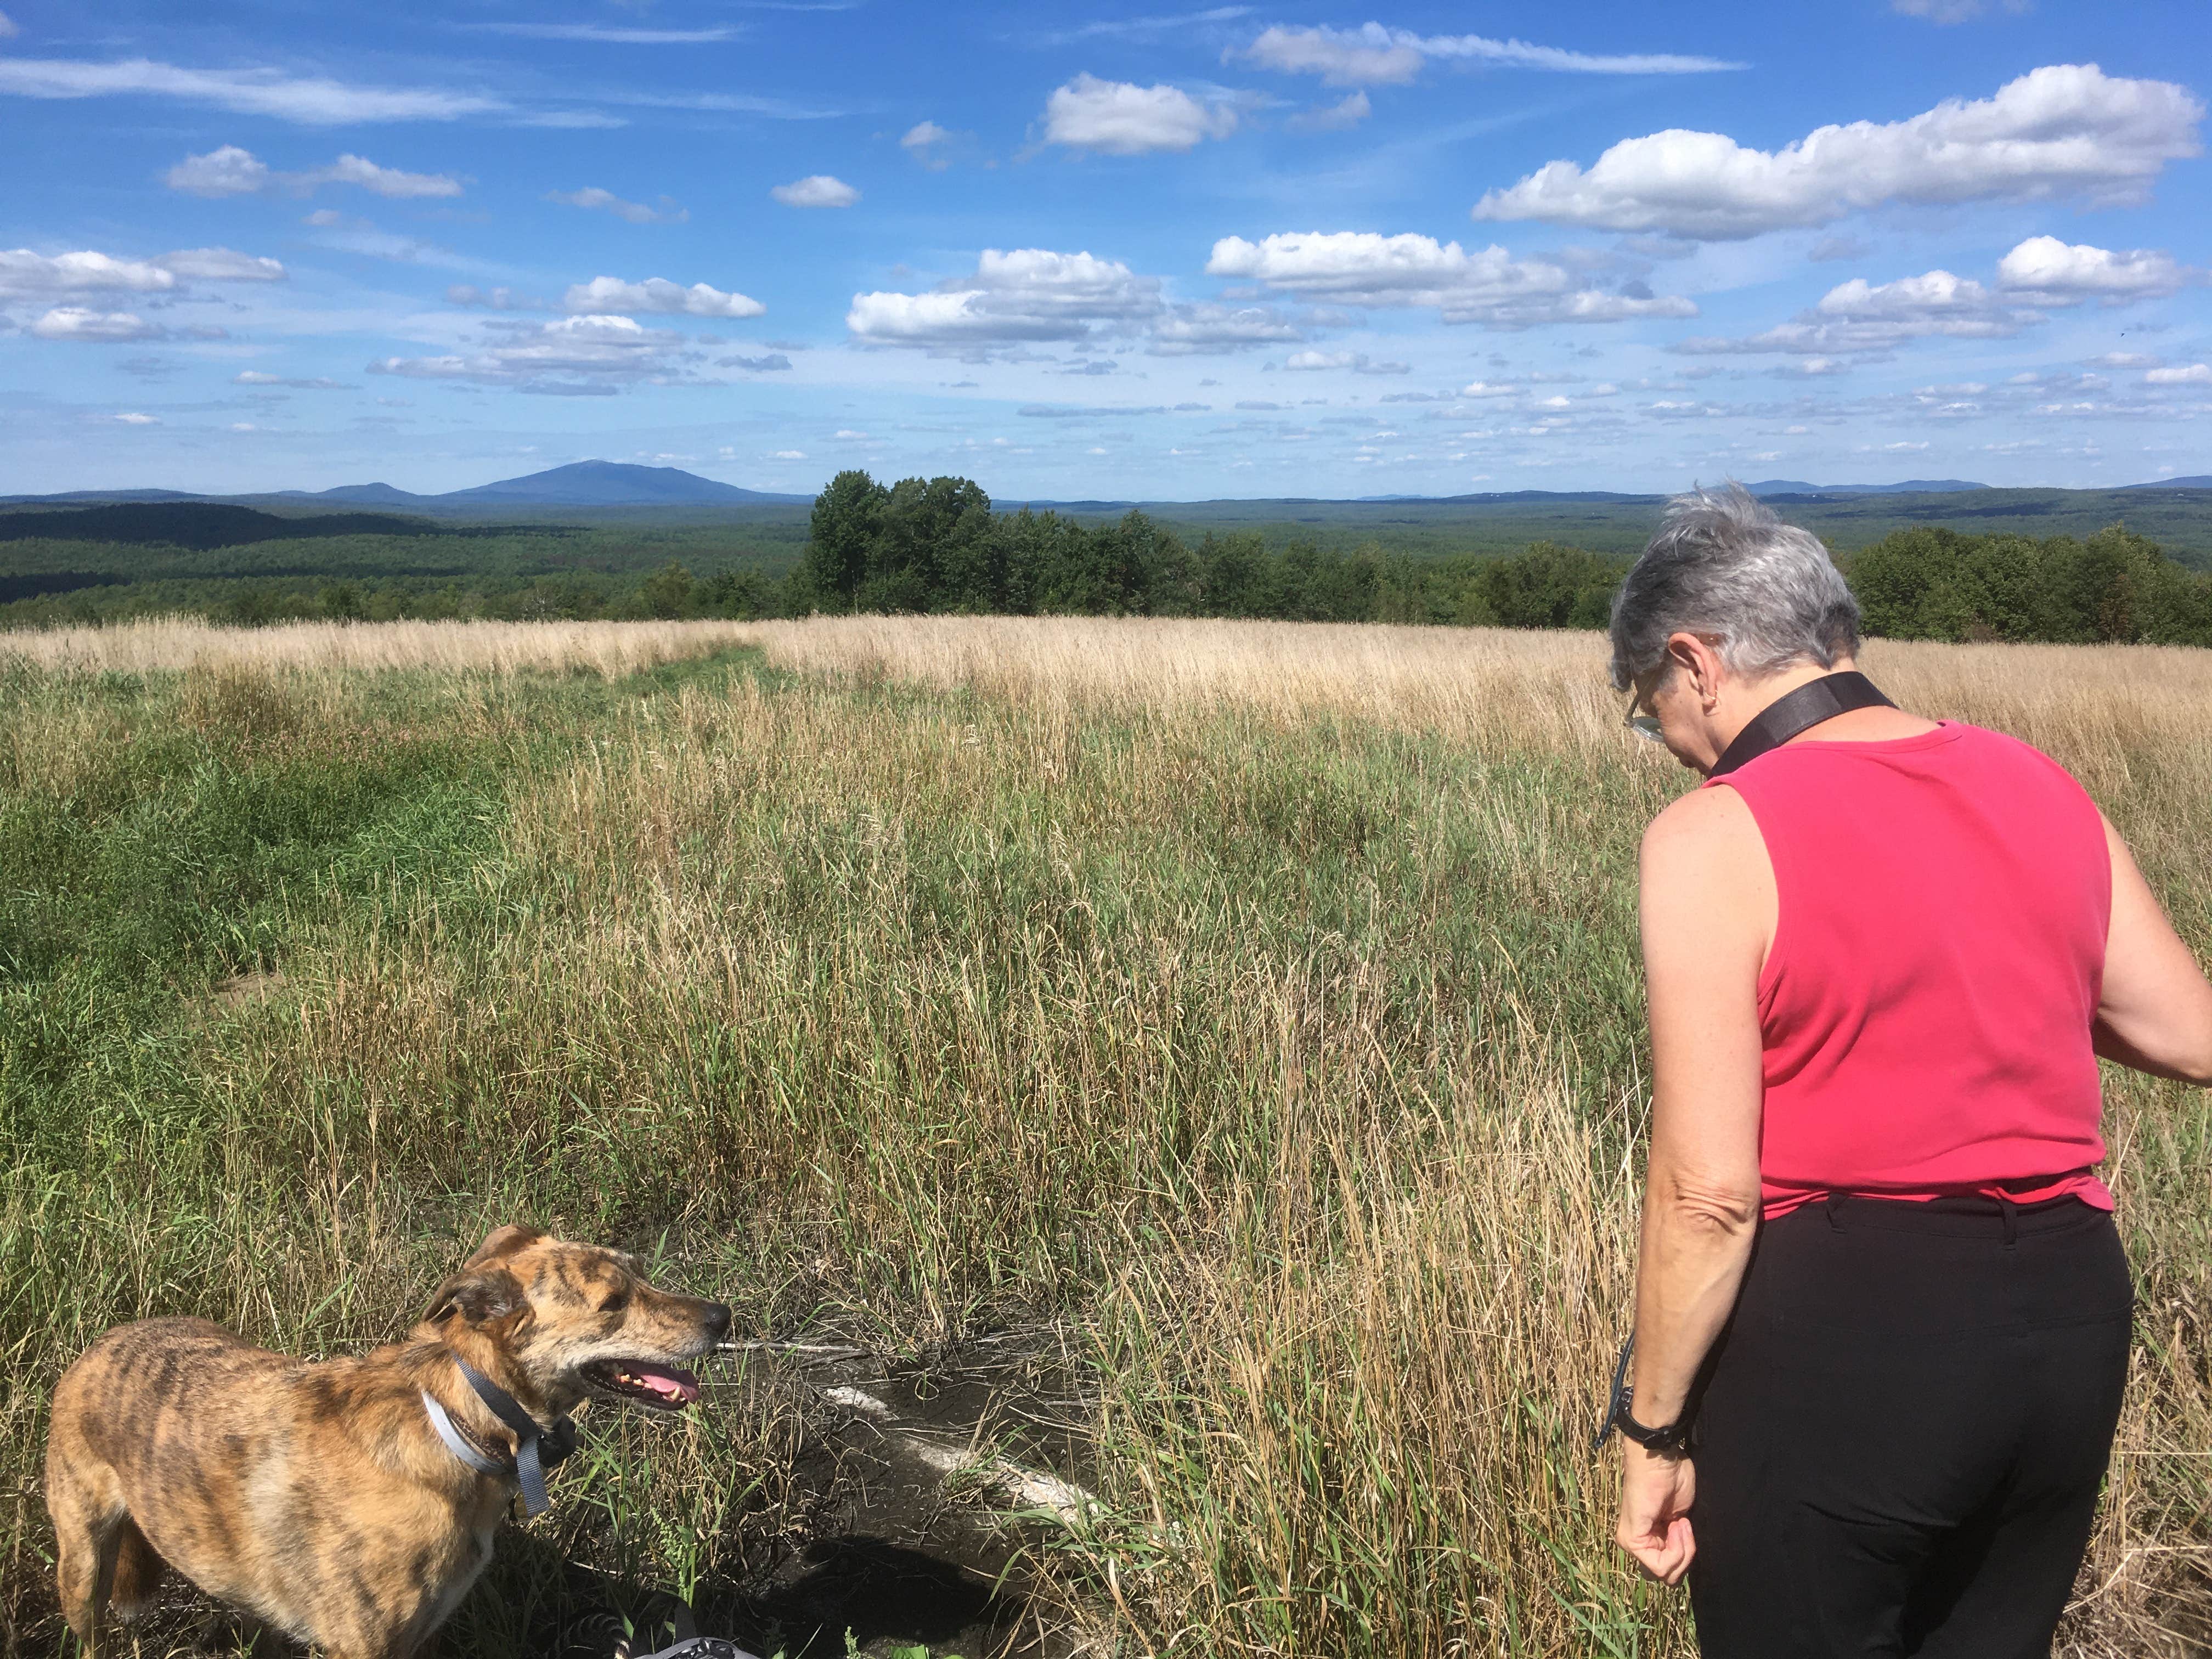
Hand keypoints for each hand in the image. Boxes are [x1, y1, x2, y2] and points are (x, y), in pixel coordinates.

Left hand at [1616, 1444, 1695, 1583]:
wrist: (1660, 1459)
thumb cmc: (1673, 1480)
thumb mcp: (1682, 1519)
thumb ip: (1680, 1543)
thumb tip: (1684, 1564)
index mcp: (1650, 1539)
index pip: (1671, 1570)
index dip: (1687, 1554)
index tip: (1687, 1524)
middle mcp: (1638, 1544)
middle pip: (1669, 1577)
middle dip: (1685, 1558)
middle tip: (1684, 1526)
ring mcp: (1631, 1544)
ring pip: (1666, 1574)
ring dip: (1683, 1550)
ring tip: (1680, 1521)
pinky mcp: (1632, 1540)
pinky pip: (1660, 1565)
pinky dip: (1677, 1548)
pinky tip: (1676, 1523)